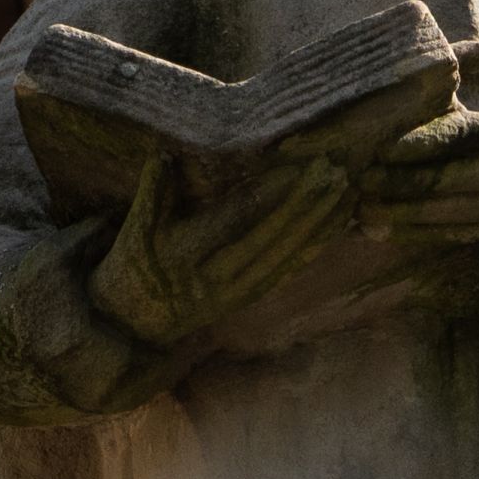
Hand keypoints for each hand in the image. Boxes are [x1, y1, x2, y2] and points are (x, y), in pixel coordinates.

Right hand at [89, 148, 351, 350]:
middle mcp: (214, 278)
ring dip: (316, 226)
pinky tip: (335, 226)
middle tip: (335, 173)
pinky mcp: (246, 300)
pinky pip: (284, 273)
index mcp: (185, 255)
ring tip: (346, 193)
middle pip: (269, 238)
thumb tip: (163, 154)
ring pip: (284, 257)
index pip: (235, 219)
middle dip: (304, 206)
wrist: (134, 324)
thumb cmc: (132, 265)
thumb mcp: (133, 230)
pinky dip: (311, 249)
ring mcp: (235, 293)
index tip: (296, 167)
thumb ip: (151, 193)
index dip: (269, 194)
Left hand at [356, 51, 478, 237]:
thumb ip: (475, 57)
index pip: (464, 139)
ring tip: (360, 213)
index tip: (381, 146)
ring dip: (403, 219)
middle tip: (357, 180)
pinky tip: (385, 230)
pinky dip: (420, 235)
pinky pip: (458, 234)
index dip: (421, 146)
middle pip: (451, 185)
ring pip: (450, 218)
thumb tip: (423, 58)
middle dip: (400, 187)